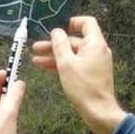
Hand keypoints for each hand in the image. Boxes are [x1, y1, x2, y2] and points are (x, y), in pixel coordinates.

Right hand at [31, 16, 126, 133]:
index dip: (71, 22)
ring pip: (72, 54)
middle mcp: (97, 50)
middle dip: (55, 43)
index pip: (86, 22)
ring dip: (55, 55)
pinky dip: (62, 64)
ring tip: (36, 60)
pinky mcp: (91, 74)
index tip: (56, 28)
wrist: (98, 111)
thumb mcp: (66, 63)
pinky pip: (75, 64)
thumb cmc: (84, 87)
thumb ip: (59, 45)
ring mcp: (94, 63)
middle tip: (37, 47)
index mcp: (95, 43)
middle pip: (74, 40)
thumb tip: (56, 32)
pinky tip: (46, 67)